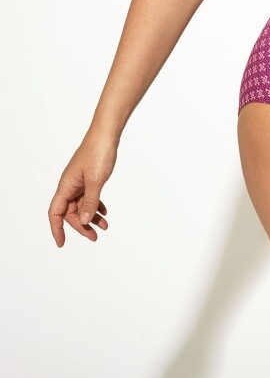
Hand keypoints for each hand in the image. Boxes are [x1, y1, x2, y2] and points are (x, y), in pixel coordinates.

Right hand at [48, 129, 117, 246]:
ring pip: (81, 205)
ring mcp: (79, 180)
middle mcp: (70, 184)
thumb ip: (90, 202)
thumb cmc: (98, 152)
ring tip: (104, 227)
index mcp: (66, 185)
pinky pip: (89, 196)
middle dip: (81, 226)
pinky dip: (95, 205)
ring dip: (91, 216)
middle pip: (70, 212)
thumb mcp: (96, 181)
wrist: (107, 133)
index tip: (61, 243)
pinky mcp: (88, 176)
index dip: (57, 229)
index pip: (56, 212)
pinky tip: (104, 212)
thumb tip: (84, 221)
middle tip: (94, 237)